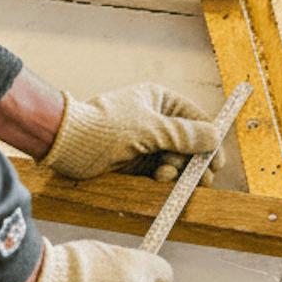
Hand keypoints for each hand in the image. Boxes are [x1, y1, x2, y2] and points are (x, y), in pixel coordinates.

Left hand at [40, 83, 224, 182]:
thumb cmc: (104, 127)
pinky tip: (157, 180)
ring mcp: (146, 143)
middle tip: (197, 178)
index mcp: (159, 100)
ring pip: (176, 162)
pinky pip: (160, 173)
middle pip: (188, 144)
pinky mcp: (136, 163)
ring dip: (176, 172)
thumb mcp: (149, 129)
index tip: (216, 161)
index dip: (208, 139)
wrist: (65, 144)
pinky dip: (163, 179)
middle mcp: (155, 120)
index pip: (195, 118)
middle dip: (192, 161)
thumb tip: (215, 136)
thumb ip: (183, 135)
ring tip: (166, 176)